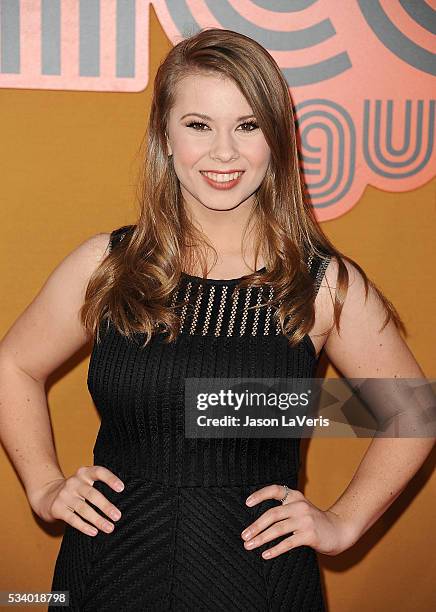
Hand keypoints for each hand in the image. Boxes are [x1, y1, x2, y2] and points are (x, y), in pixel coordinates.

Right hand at [27, 465, 124, 536]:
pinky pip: (72, 519)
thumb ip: (98, 487)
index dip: (110, 479)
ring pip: (83, 509)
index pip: (99, 472)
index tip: (121, 488)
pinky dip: (84, 526)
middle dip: (106, 506)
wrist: (47, 495)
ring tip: (109, 528)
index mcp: (84, 473)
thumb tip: (121, 502)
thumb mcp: (85, 481)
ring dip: (98, 520)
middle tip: (117, 516)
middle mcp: (74, 482)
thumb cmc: (75, 490)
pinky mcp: (57, 509)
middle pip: (92, 494)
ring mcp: (64, 495)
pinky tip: (94, 532)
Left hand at [240, 484, 355, 558]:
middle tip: (244, 535)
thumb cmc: (314, 521)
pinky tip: (265, 554)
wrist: (339, 530)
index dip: (260, 495)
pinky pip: (288, 543)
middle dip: (256, 526)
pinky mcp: (310, 535)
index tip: (247, 503)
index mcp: (295, 496)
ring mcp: (305, 520)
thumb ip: (284, 508)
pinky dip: (275, 549)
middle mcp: (300, 505)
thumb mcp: (300, 508)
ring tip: (249, 545)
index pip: (275, 490)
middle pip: (273, 514)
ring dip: (261, 538)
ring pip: (278, 529)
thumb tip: (258, 520)